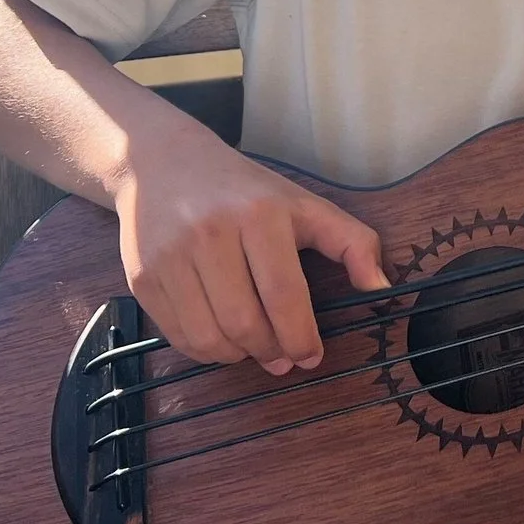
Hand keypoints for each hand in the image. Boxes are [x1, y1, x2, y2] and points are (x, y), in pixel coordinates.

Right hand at [113, 132, 387, 374]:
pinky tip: (221, 338)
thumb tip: (381, 288)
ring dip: (238, 355)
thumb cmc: (244, 192)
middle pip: (245, 322)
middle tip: (283, 358)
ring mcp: (170, 256)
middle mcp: (210, 233)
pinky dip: (204, 350)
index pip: (284, 294)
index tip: (312, 356)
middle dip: (271, 351)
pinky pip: (177, 335)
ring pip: (209, 336)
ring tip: (253, 348)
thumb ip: (351, 242)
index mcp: (258, 214)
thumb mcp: (303, 204)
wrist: (161, 165)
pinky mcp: (142, 277)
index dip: (302, 336)